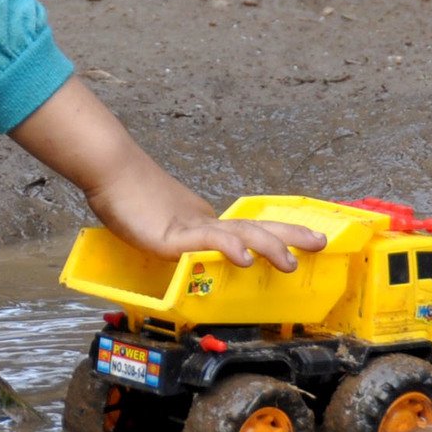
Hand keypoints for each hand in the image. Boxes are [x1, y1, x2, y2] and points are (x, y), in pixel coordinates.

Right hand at [7, 77, 327, 271]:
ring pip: (239, 235)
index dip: (278, 234)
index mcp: (204, 223)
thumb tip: (180, 255)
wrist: (110, 172)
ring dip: (268, 246)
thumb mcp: (158, 228)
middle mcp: (205, 222)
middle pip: (256, 227)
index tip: (306, 240)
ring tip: (290, 260)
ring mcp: (191, 227)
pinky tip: (244, 257)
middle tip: (321, 241)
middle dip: (289, 234)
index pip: (249, 230)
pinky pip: (208, 242)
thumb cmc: (127, 197)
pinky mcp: (173, 235)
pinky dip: (229, 247)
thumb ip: (174, 241)